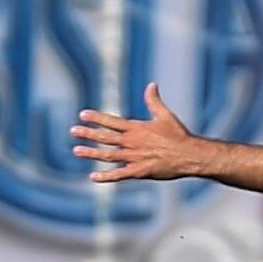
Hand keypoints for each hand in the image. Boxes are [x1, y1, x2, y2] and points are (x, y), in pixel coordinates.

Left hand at [72, 83, 207, 182]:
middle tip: (73, 131)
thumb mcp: (165, 115)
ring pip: (108, 155)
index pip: (112, 122)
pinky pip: (119, 175)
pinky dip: (105, 177)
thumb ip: (154, 101)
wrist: (189, 155)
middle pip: (105, 137)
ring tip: (76, 150)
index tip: (82, 114)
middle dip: (88, 133)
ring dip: (91, 153)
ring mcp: (134, 158)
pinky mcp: (139, 172)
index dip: (96, 118)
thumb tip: (151, 84)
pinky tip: (93, 176)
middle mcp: (132, 142)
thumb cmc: (178, 135)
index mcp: (136, 128)